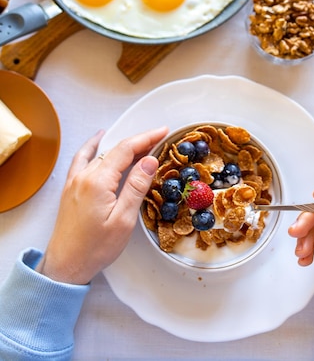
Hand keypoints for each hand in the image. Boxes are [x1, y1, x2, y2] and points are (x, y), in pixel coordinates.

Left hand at [37, 126, 167, 285]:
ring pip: (102, 153)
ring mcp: (75, 180)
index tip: (163, 132)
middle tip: (159, 139)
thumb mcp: (123, 220)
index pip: (126, 150)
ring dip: (122, 147)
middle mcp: (84, 175)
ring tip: (141, 145)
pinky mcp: (70, 187)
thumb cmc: (94, 249)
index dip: (146, 138)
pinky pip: (83, 158)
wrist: (65, 265)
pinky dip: (93, 146)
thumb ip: (136, 187)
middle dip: (139, 142)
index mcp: (98, 181)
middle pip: (115, 150)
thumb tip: (149, 161)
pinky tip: (99, 140)